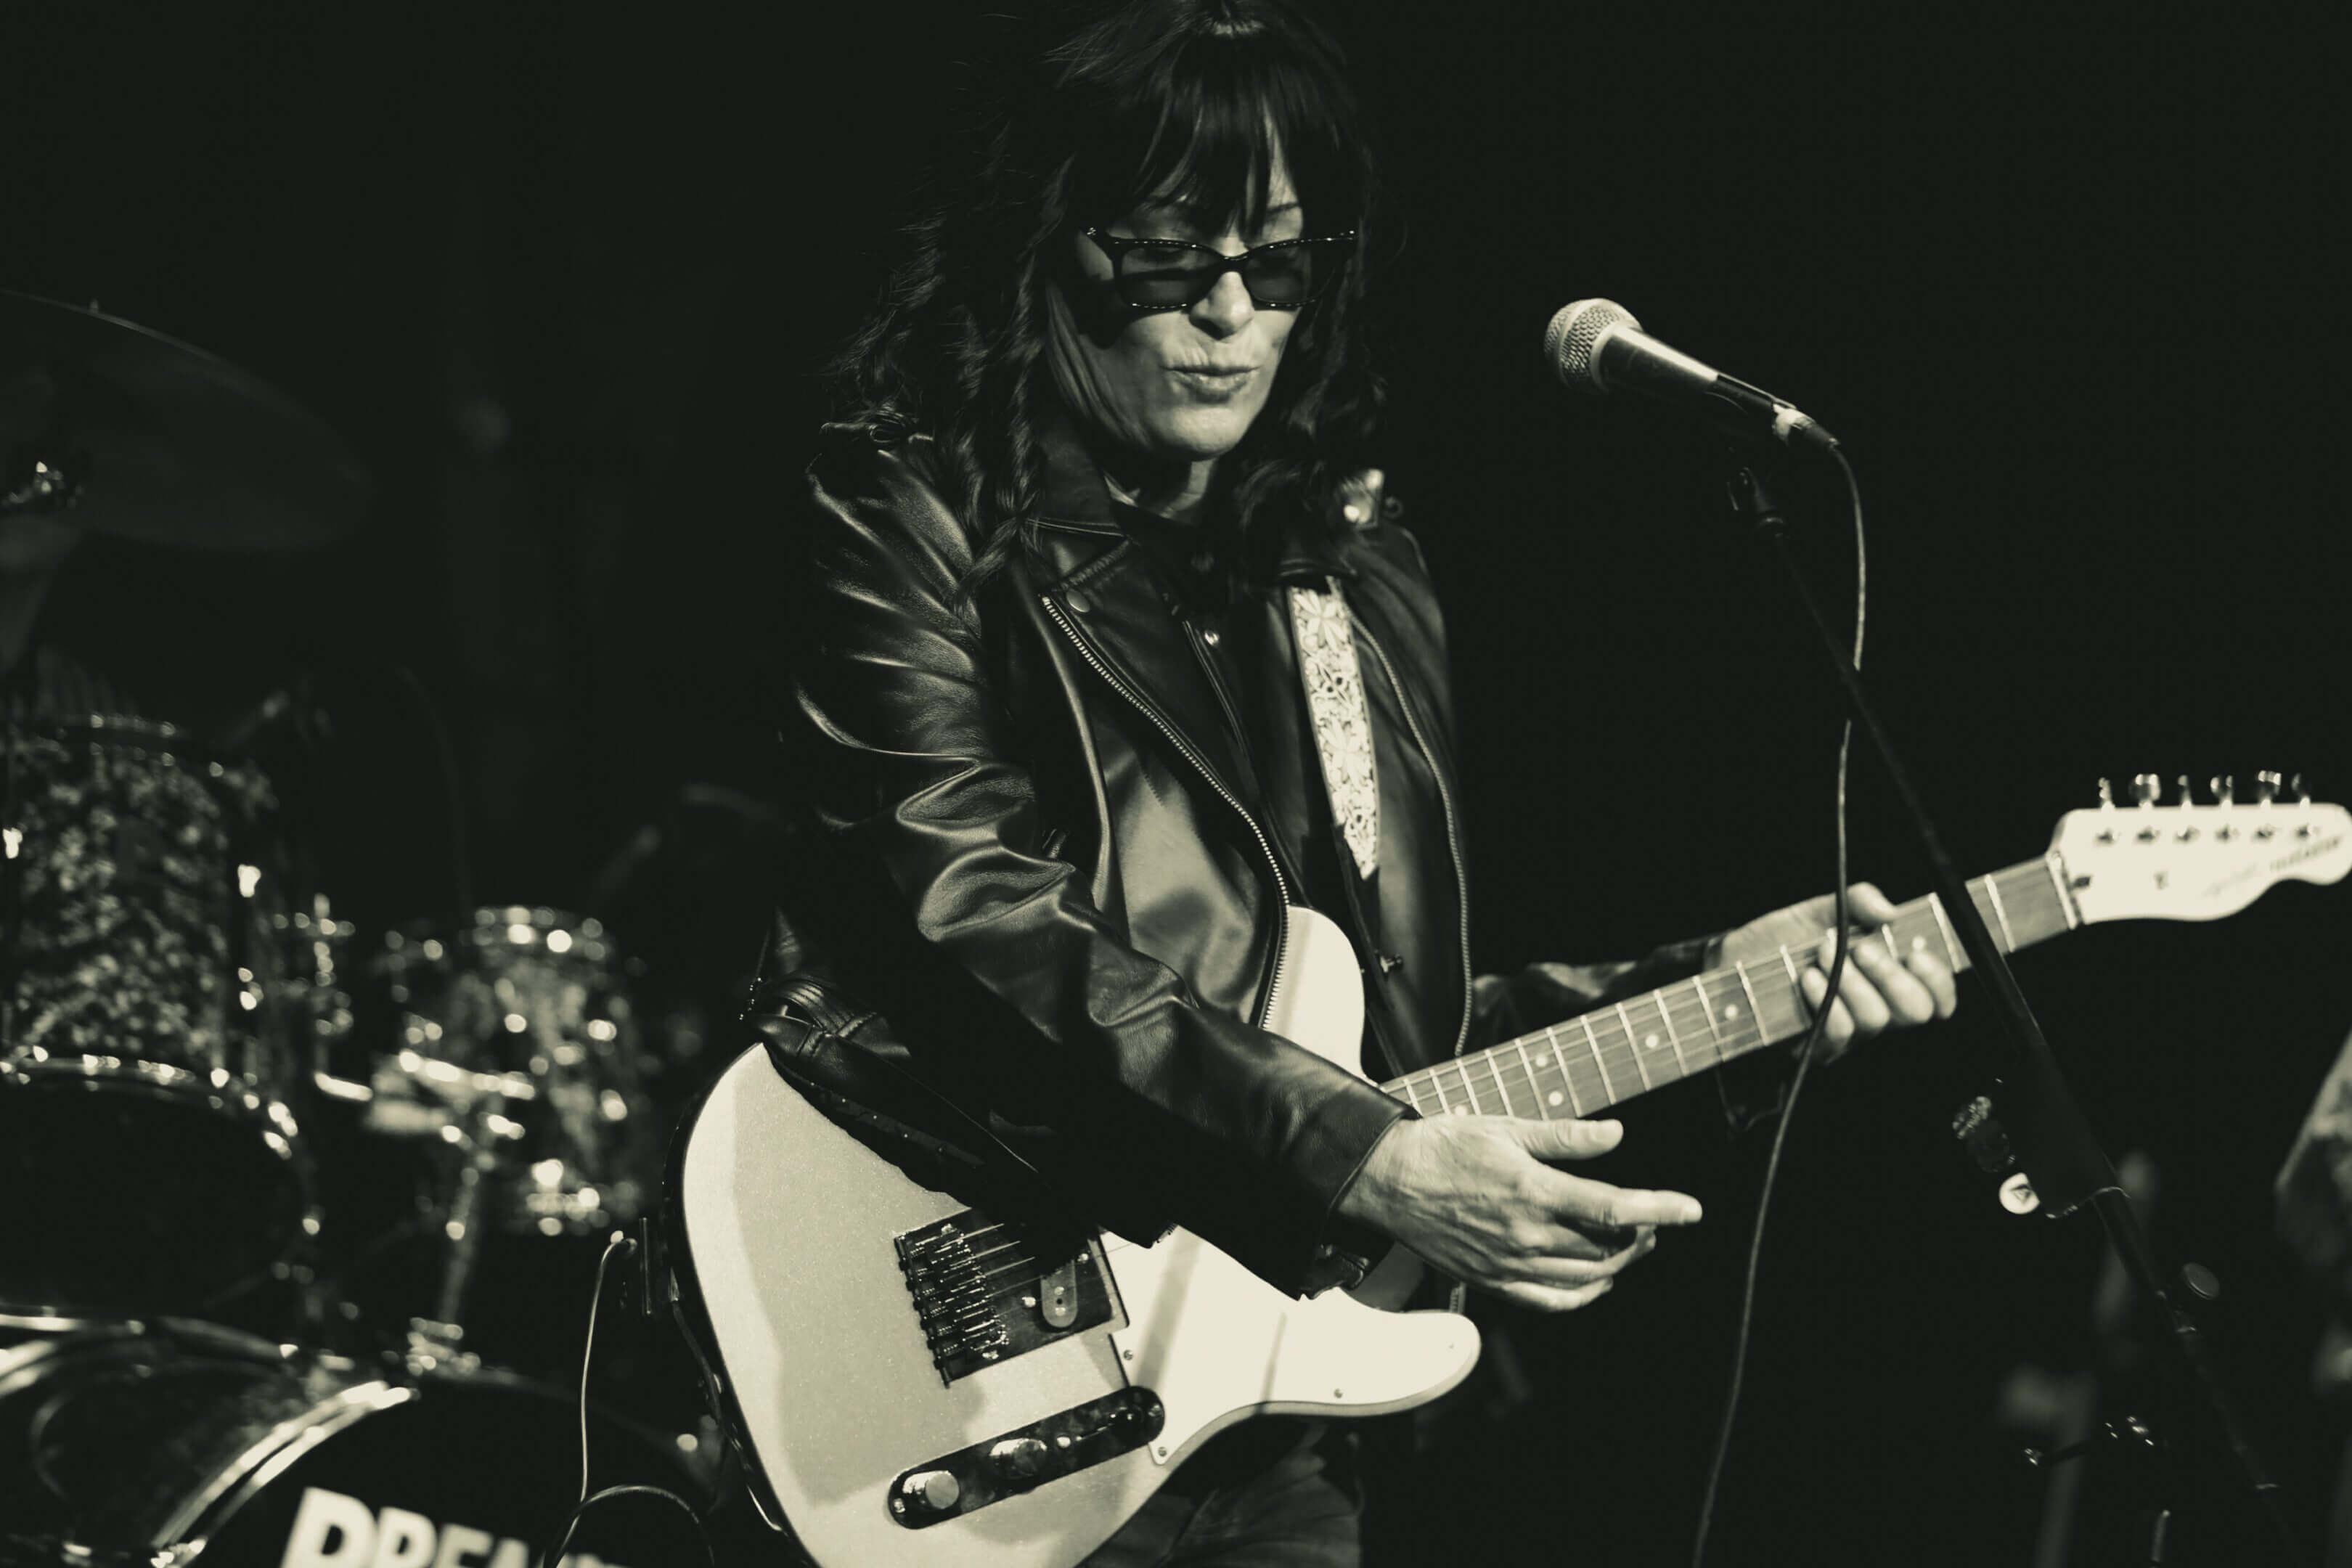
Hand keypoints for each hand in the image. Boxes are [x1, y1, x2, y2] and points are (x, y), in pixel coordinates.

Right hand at [1336, 1114, 1700, 1311]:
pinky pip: (1553, 1300)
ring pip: (1587, 1275)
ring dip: (1621, 1260)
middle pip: (1608, 1246)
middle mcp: (1526, 1235)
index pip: (1614, 1207)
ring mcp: (1510, 1264)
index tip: (1691, 1209)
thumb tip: (1615, 1136)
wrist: (1389, 1180)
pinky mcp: (1495, 1281)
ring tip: (1633, 1240)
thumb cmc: (1444, 1147)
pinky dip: (1586, 1293)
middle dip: (1643, 1232)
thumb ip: (1566, 1137)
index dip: (1660, 1209)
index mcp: (1532, 1191)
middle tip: (1654, 1214)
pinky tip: (1599, 1279)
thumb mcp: (1507, 1127)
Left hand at [1719, 881, 1957, 1061]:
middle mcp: (1874, 1009)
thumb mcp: (1817, 910)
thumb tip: (1890, 911)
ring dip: (1851, 981)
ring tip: (1821, 953)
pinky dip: (1825, 999)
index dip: (1939, 981)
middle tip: (1861, 949)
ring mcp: (1847, 1032)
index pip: (1936, 996)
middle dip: (1892, 975)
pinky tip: (1806, 978)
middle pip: (1915, 1012)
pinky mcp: (1817, 1046)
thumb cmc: (1777, 942)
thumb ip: (1856, 902)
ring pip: (1876, 1020)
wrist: (1728, 964)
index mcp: (1885, 979)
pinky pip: (1840, 1032)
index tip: (1916, 954)